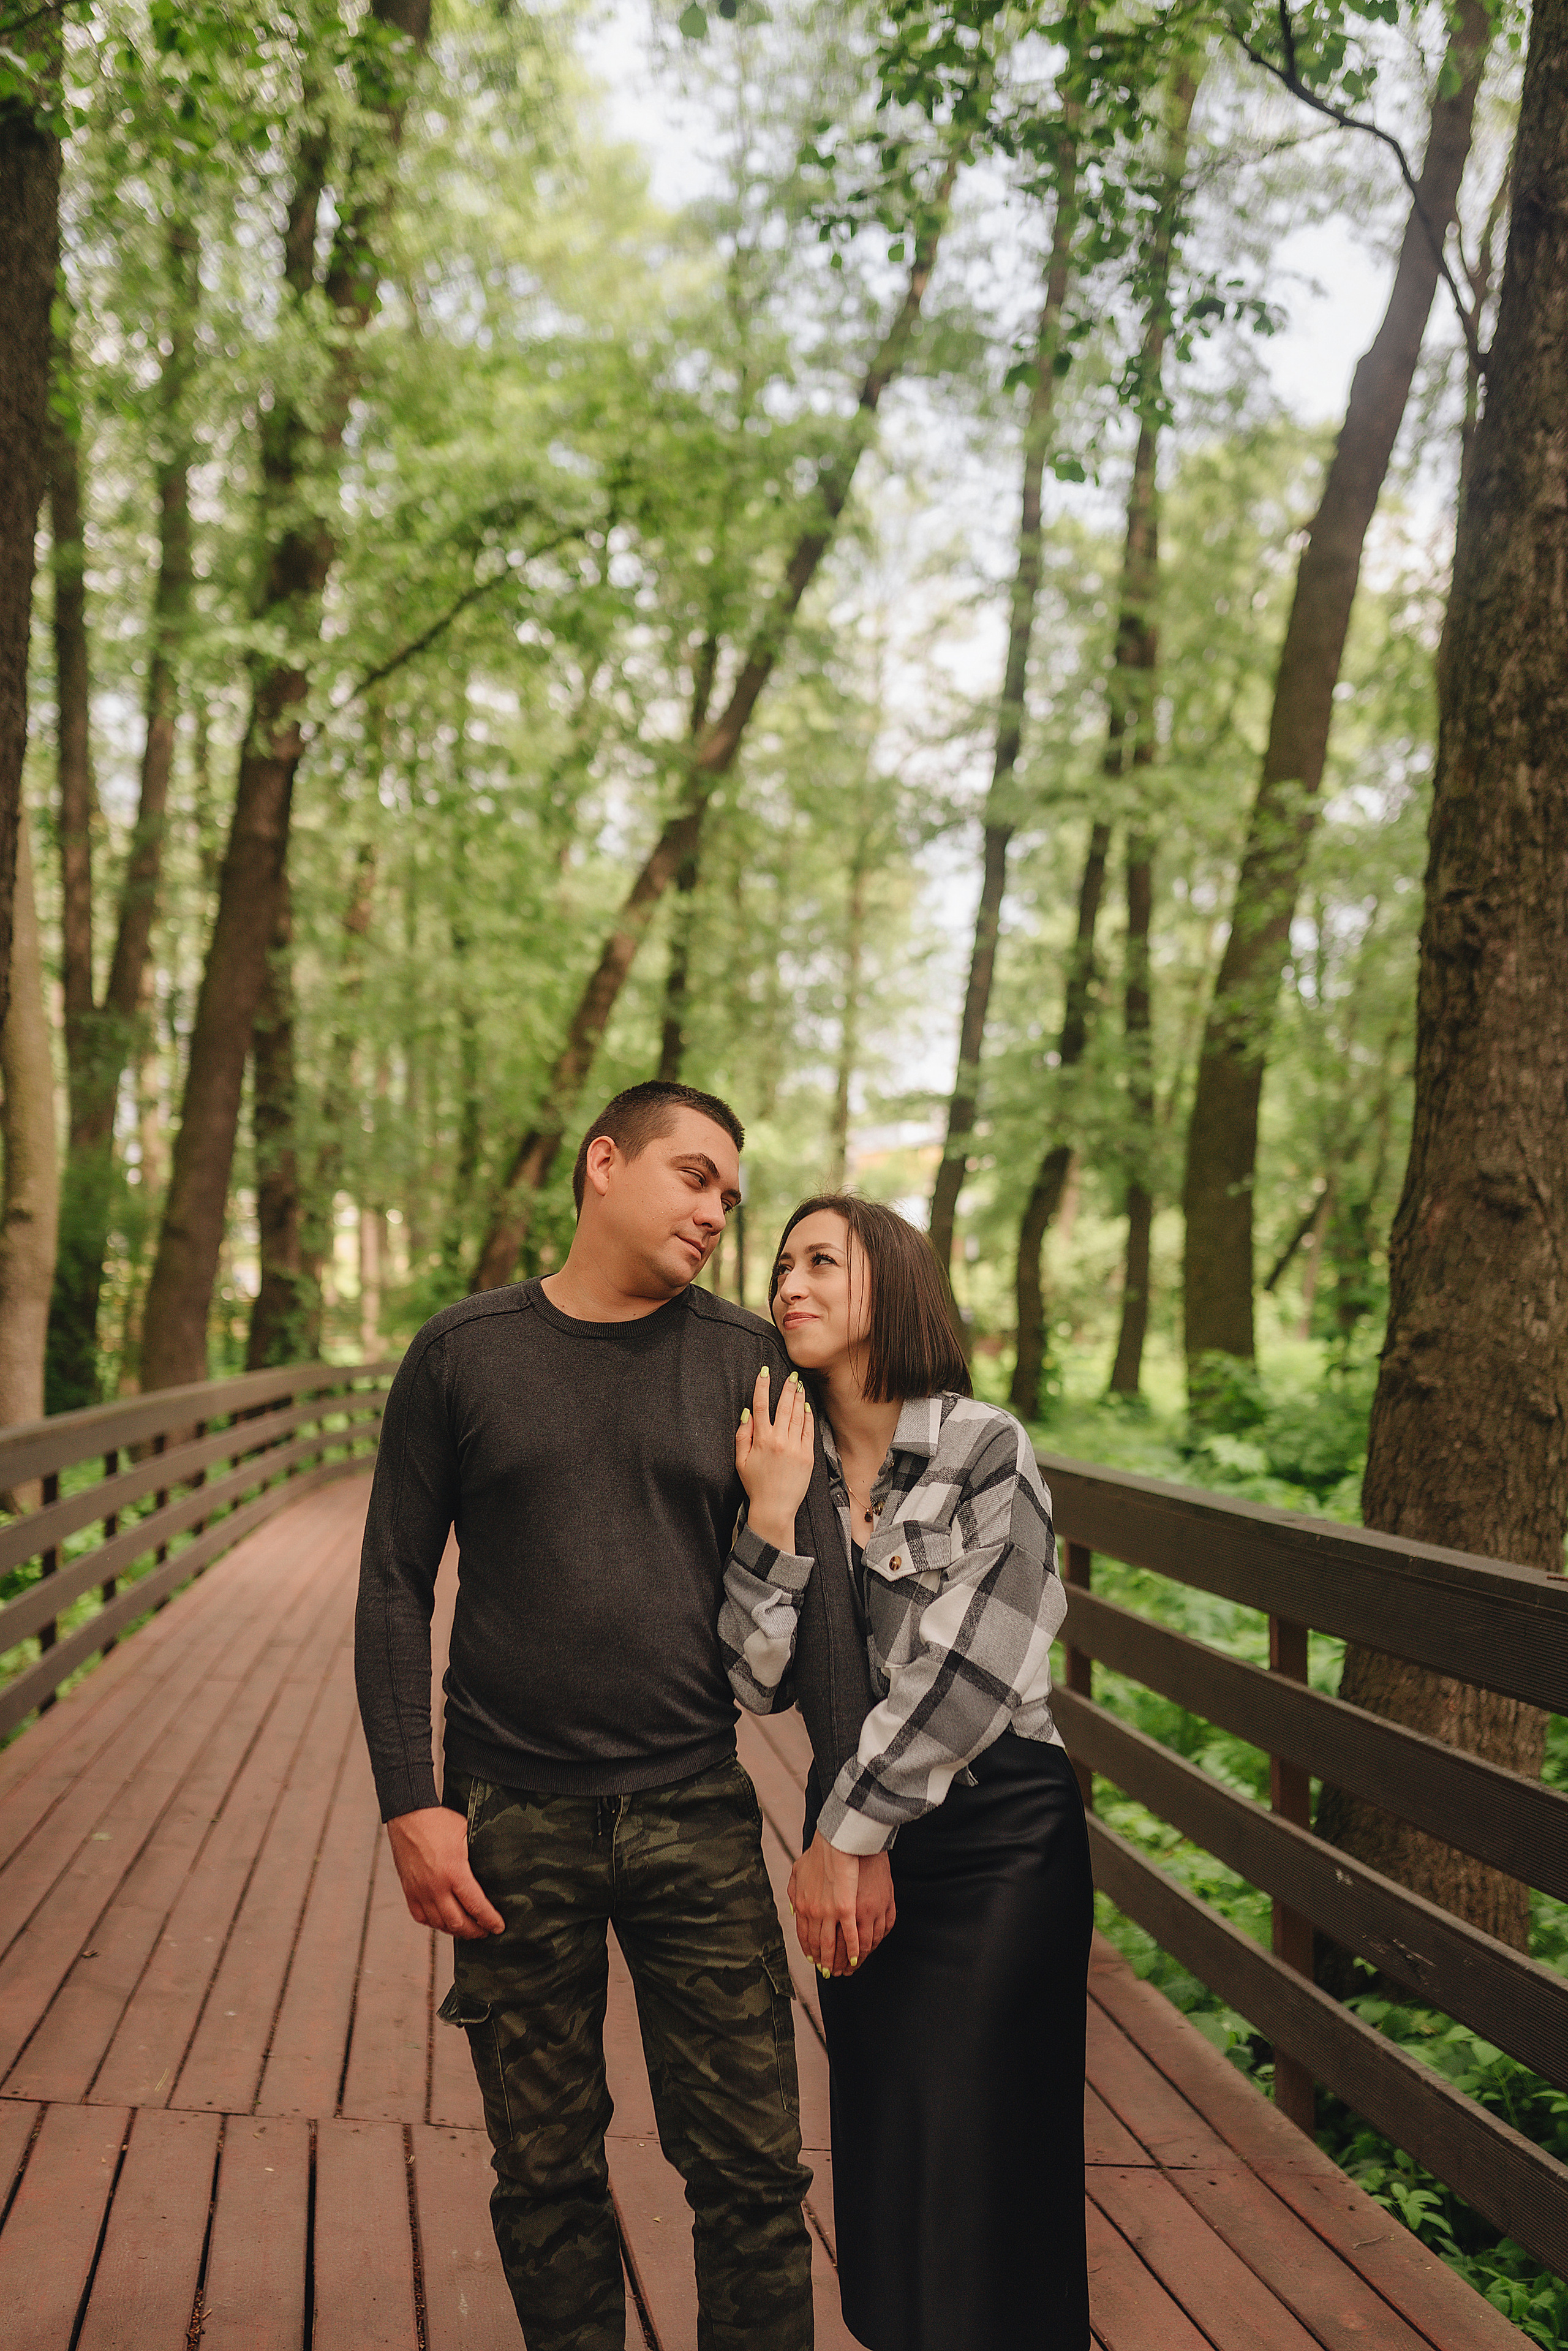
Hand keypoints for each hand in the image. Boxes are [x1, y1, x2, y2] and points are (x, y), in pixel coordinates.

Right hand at [387, 1806, 504, 1938]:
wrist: (408, 1815)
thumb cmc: (438, 1821)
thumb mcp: (467, 1833)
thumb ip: (479, 1854)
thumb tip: (495, 1866)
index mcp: (454, 1872)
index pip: (476, 1906)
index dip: (489, 1920)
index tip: (498, 1927)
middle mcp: (436, 1886)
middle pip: (458, 1923)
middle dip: (475, 1931)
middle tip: (485, 1932)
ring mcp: (420, 1891)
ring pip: (439, 1924)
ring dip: (456, 1931)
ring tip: (467, 1930)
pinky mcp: (409, 1890)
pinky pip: (421, 1917)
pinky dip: (434, 1924)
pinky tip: (443, 1922)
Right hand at [735, 1364, 813, 1549]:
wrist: (774, 1507)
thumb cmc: (755, 1485)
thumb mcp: (740, 1461)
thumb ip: (742, 1435)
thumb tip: (746, 1413)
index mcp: (761, 1440)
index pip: (760, 1406)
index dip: (762, 1386)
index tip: (764, 1372)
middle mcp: (779, 1440)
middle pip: (783, 1406)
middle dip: (786, 1387)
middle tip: (791, 1374)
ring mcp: (795, 1447)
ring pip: (797, 1415)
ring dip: (798, 1398)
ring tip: (799, 1385)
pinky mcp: (807, 1455)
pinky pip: (808, 1430)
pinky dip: (808, 1416)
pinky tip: (806, 1407)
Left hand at [787, 1830, 860, 1970]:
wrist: (835, 1843)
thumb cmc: (819, 1853)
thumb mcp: (799, 1872)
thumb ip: (795, 1892)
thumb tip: (794, 1909)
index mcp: (802, 1905)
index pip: (804, 1935)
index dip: (809, 1949)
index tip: (813, 1959)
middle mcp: (814, 1913)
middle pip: (817, 1944)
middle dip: (822, 1960)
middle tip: (827, 1971)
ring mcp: (830, 1913)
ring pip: (833, 1945)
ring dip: (837, 1960)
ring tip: (842, 1970)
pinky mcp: (847, 1910)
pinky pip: (851, 1936)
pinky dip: (854, 1949)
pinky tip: (856, 1957)